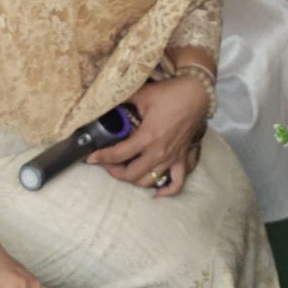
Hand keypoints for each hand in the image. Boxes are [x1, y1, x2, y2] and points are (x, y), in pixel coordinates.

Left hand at [88, 75, 206, 196]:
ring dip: (134, 180)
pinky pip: (177, 182)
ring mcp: (172, 157)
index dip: (101, 158)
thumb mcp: (142, 94)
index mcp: (147, 137)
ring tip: (124, 171)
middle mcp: (159, 152)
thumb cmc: (170, 93)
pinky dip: (167, 192)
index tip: (90, 158)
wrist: (197, 93)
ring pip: (149, 181)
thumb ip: (122, 100)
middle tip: (106, 163)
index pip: (118, 155)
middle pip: (131, 175)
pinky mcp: (182, 158)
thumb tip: (105, 101)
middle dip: (114, 172)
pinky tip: (156, 194)